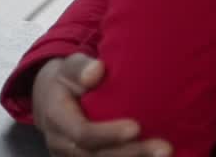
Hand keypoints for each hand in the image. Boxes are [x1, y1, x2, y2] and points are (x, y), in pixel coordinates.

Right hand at [32, 55, 170, 156]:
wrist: (48, 100)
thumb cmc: (64, 81)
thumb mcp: (67, 68)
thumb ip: (80, 68)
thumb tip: (97, 69)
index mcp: (55, 118)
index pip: (82, 133)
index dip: (109, 134)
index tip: (136, 127)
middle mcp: (61, 143)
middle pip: (97, 156)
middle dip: (132, 153)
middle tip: (165, 148)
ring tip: (166, 155)